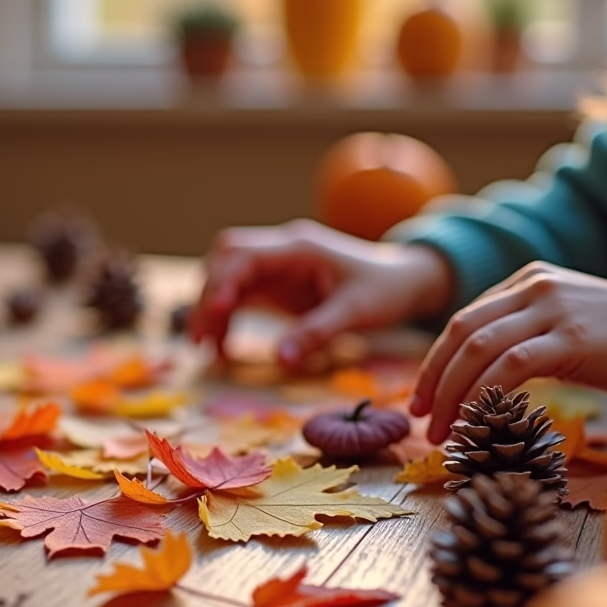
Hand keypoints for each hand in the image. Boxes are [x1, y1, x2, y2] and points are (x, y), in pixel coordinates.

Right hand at [190, 219, 453, 367]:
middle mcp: (281, 250)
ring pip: (226, 275)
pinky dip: (225, 317)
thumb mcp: (356, 313)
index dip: (223, 281)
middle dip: (208, 295)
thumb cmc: (385, 290)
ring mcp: (276, 265)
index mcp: (298, 247)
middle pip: (225, 258)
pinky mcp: (276, 283)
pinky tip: (223, 347)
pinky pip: (239, 294)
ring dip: (211, 308)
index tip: (214, 313)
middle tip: (202, 339)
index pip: (244, 255)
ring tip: (207, 349)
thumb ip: (317, 332)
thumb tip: (281, 359)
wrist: (404, 280)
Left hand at [408, 262, 606, 442]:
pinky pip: (510, 366)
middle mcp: (533, 287)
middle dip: (433, 377)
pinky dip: (483, 394)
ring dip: (452, 393)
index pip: (465, 320)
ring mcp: (551, 310)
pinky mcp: (570, 338)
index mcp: (527, 281)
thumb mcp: (564, 326)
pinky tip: (475, 420)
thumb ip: (524, 335)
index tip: (424, 396)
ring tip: (442, 430)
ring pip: (478, 349)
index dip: (437, 360)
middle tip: (421, 415)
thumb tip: (480, 376)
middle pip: (461, 332)